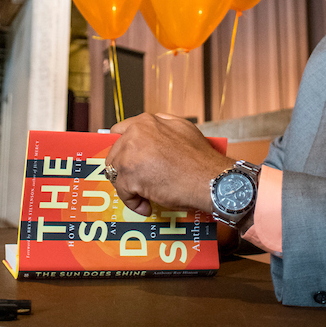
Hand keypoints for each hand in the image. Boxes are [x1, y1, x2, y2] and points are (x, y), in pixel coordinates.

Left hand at [107, 113, 232, 216]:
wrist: (210, 179)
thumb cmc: (201, 159)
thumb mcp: (181, 128)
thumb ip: (161, 126)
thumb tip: (150, 133)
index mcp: (146, 122)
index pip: (119, 132)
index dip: (123, 149)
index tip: (126, 160)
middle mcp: (134, 134)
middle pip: (115, 154)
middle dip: (125, 170)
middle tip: (138, 182)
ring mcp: (130, 154)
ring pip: (116, 173)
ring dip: (129, 187)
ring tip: (145, 196)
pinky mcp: (129, 175)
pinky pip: (123, 192)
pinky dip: (134, 202)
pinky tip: (147, 204)